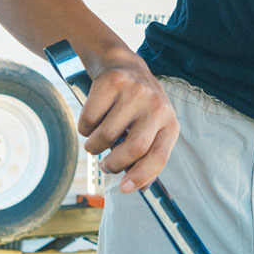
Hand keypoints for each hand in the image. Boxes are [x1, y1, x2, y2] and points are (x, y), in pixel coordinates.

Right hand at [78, 51, 178, 193]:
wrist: (121, 65)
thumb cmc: (136, 107)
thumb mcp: (150, 129)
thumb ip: (146, 157)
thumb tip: (138, 188)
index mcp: (169, 123)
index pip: (159, 156)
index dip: (141, 176)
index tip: (124, 188)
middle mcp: (156, 106)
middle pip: (134, 148)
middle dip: (114, 164)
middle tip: (106, 165)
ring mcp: (134, 92)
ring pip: (106, 135)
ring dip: (94, 146)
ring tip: (96, 140)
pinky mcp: (112, 82)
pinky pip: (89, 119)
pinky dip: (84, 128)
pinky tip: (92, 120)